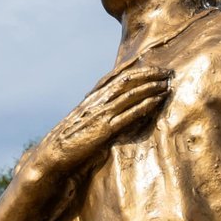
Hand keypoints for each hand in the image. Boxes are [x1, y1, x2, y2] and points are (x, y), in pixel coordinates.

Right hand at [24, 66, 171, 191]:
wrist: (53, 155)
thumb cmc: (68, 141)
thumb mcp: (83, 121)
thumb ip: (97, 113)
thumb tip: (113, 111)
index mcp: (92, 99)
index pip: (116, 77)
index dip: (135, 70)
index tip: (151, 65)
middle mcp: (97, 102)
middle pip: (127, 81)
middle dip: (149, 74)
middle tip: (167, 72)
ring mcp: (101, 115)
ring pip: (130, 95)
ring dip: (151, 88)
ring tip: (166, 84)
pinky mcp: (105, 130)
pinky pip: (129, 114)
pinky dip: (145, 105)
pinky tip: (157, 101)